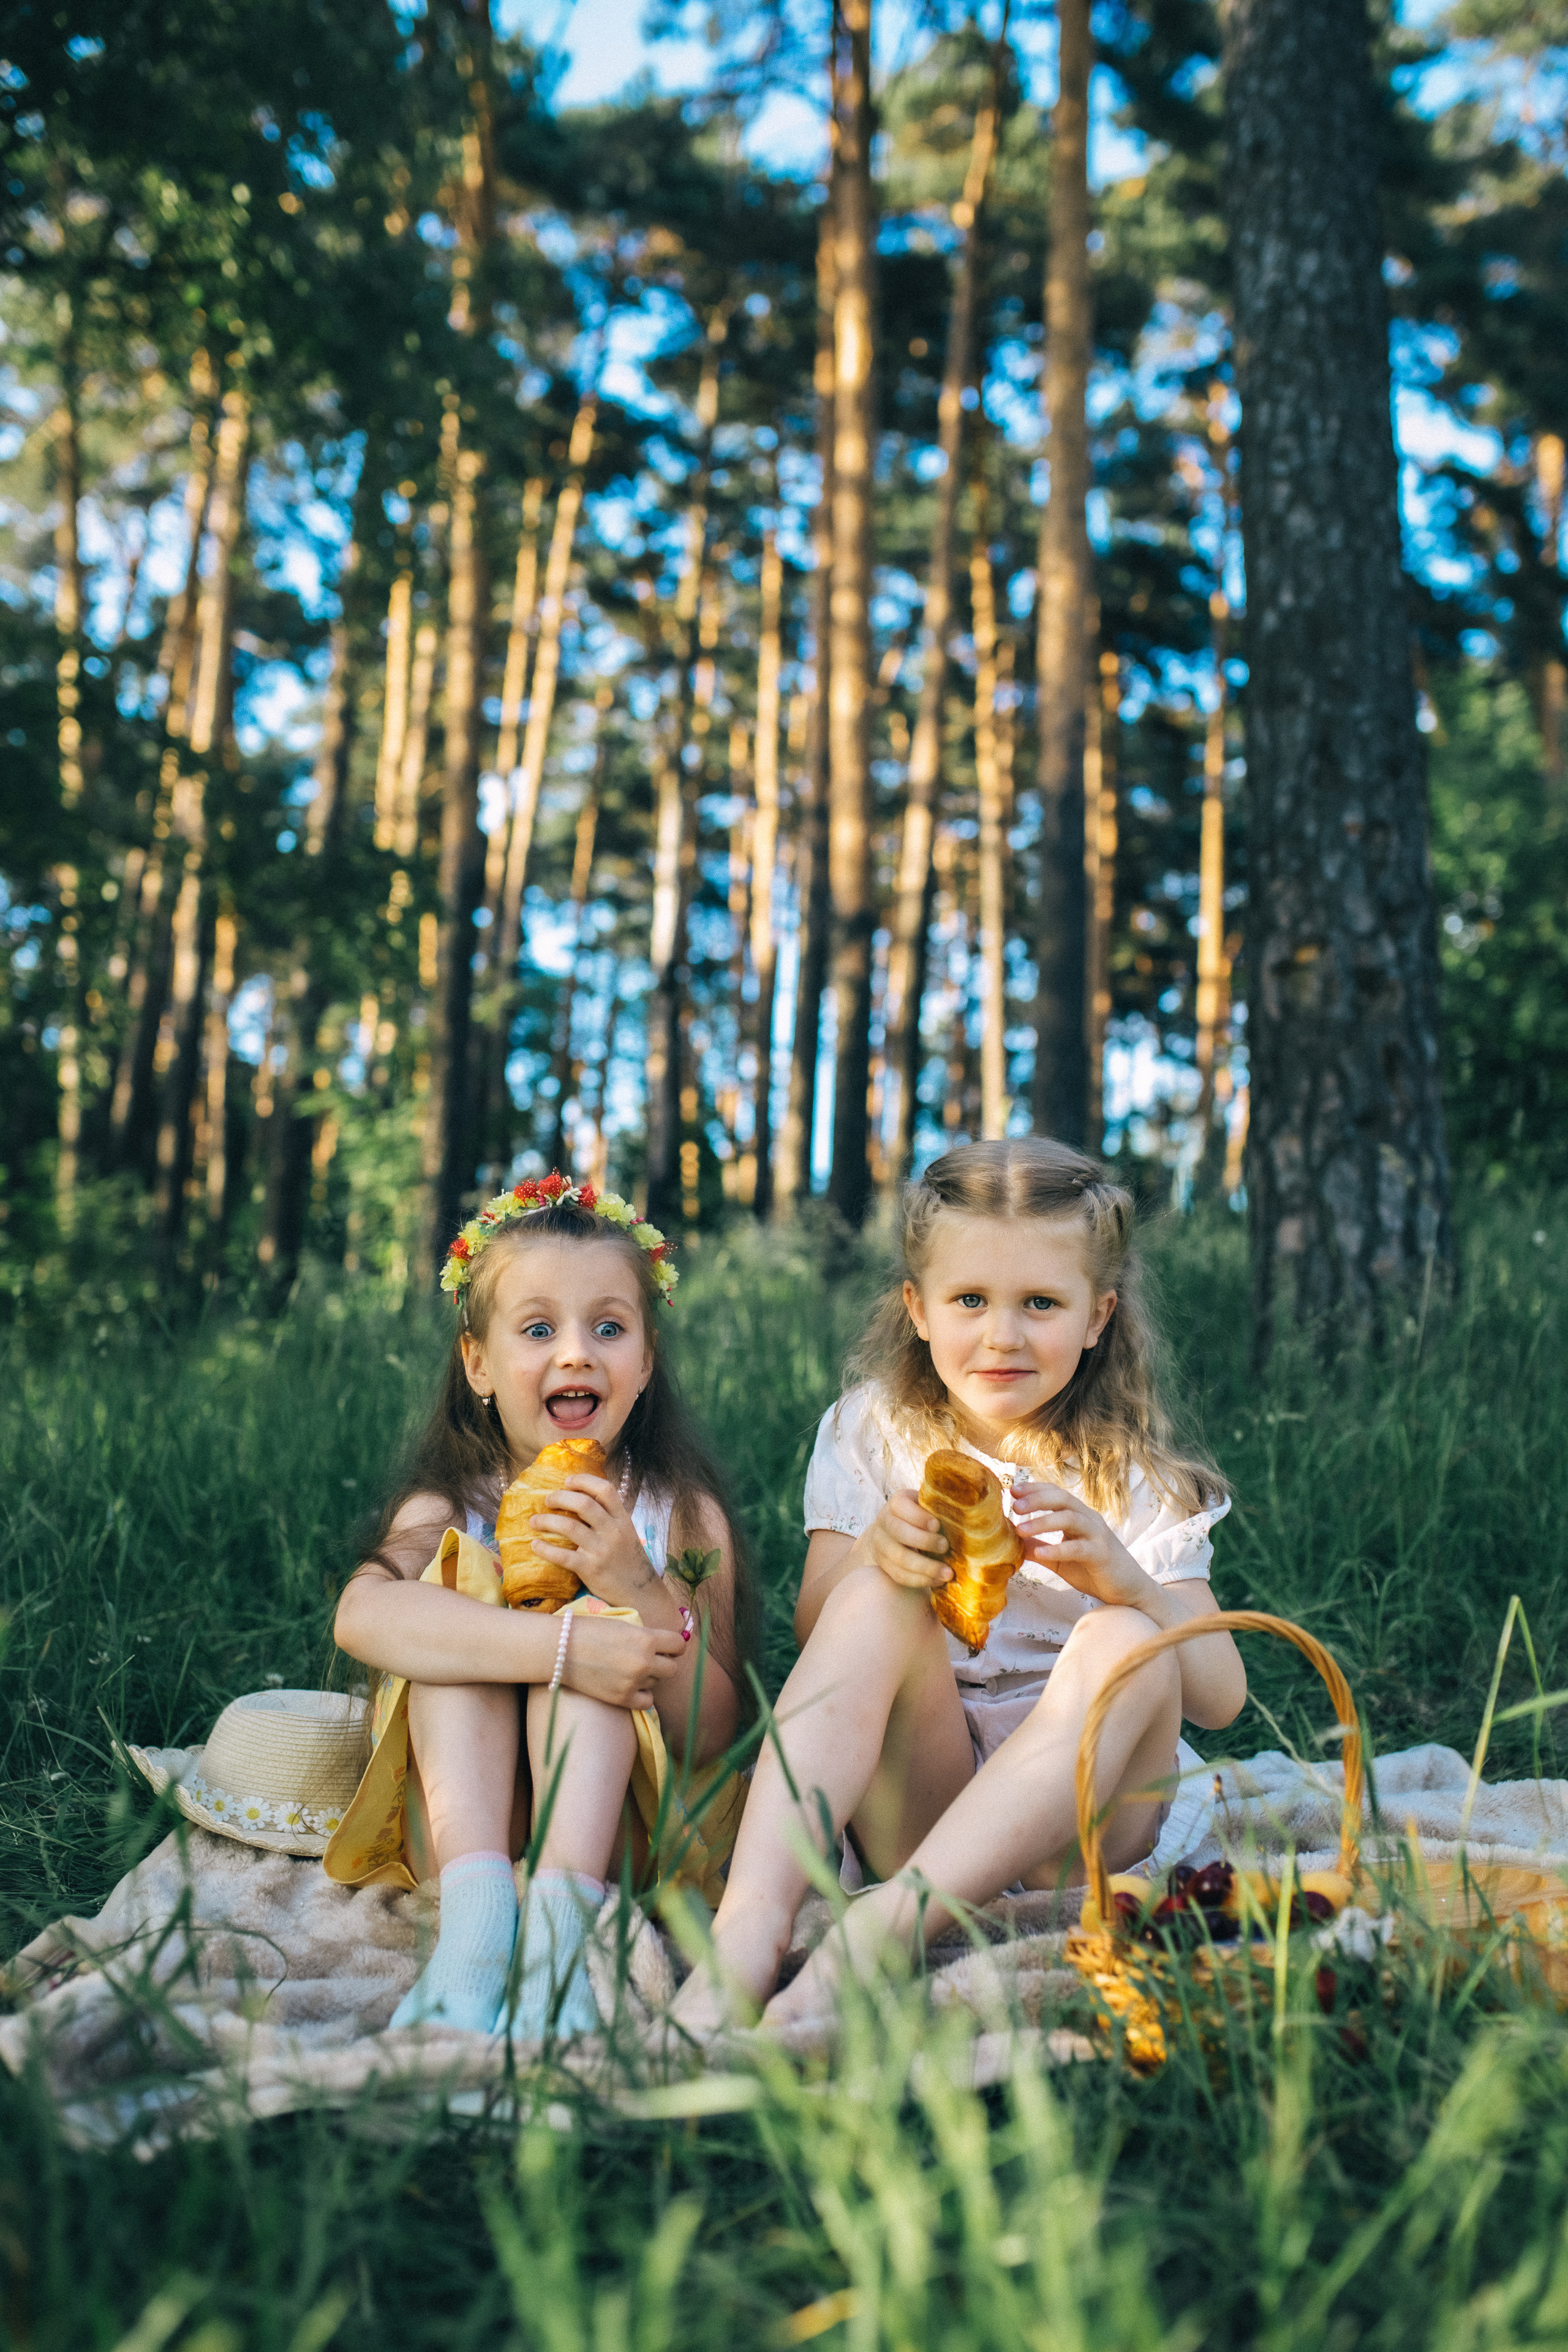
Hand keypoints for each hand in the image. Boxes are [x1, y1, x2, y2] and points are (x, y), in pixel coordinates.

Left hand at [528, 1474, 656, 1609]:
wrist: (640, 1594)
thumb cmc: (628, 1561)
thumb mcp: (626, 1534)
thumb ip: (609, 1517)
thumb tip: (581, 1499)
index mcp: (623, 1519)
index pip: (605, 1490)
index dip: (584, 1481)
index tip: (567, 1481)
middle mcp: (613, 1531)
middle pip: (583, 1504)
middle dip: (560, 1497)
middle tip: (547, 1500)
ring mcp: (601, 1550)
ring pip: (569, 1527)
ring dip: (546, 1520)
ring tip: (534, 1521)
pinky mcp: (590, 1569)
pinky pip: (562, 1556)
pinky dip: (545, 1549)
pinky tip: (535, 1545)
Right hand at [560, 1609, 684, 1711]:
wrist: (561, 1649)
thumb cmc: (590, 1630)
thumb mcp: (624, 1624)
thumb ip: (646, 1635)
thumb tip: (667, 1644)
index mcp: (645, 1638)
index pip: (679, 1644)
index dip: (675, 1646)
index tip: (668, 1647)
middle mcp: (644, 1662)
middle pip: (672, 1668)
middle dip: (663, 1663)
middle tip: (649, 1659)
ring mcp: (634, 1682)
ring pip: (657, 1683)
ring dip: (649, 1677)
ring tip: (629, 1669)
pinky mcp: (622, 1699)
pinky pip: (647, 1701)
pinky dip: (641, 1695)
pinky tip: (630, 1686)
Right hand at [866, 1487, 952, 1592]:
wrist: (893, 1534)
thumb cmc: (921, 1519)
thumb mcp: (926, 1507)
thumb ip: (938, 1509)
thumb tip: (969, 1516)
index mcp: (895, 1504)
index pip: (900, 1506)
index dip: (918, 1516)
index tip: (937, 1525)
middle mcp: (883, 1522)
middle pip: (898, 1532)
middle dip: (924, 1541)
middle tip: (945, 1547)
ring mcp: (880, 1545)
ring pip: (899, 1558)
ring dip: (926, 1567)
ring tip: (947, 1573)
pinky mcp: (884, 1565)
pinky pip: (899, 1575)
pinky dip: (920, 1580)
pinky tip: (938, 1580)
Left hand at [1011, 1480, 1152, 1608]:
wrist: (1128, 1592)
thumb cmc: (1094, 1571)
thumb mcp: (1060, 1559)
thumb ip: (1039, 1548)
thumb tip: (1011, 1542)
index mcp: (1079, 1517)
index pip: (1056, 1493)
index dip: (1035, 1489)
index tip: (1012, 1491)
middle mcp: (1089, 1520)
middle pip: (1062, 1499)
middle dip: (1037, 1499)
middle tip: (1015, 1505)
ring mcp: (1097, 1536)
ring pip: (1070, 1518)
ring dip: (1043, 1521)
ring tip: (1020, 1529)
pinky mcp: (1102, 1555)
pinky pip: (1078, 1548)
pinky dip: (1058, 1549)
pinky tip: (1040, 1555)